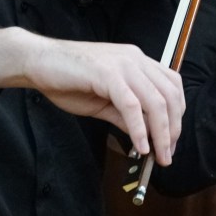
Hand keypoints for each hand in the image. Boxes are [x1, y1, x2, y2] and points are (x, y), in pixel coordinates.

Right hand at [0, 28, 184, 164]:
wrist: (37, 62)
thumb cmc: (68, 79)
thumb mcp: (104, 101)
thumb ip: (125, 115)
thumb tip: (145, 136)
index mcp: (137, 61)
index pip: (172, 86)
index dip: (177, 115)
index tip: (171, 142)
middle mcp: (135, 59)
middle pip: (169, 95)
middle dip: (173, 128)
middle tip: (167, 154)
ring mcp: (123, 64)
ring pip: (155, 101)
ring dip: (161, 133)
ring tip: (158, 156)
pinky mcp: (108, 74)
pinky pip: (131, 105)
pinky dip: (139, 129)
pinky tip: (139, 146)